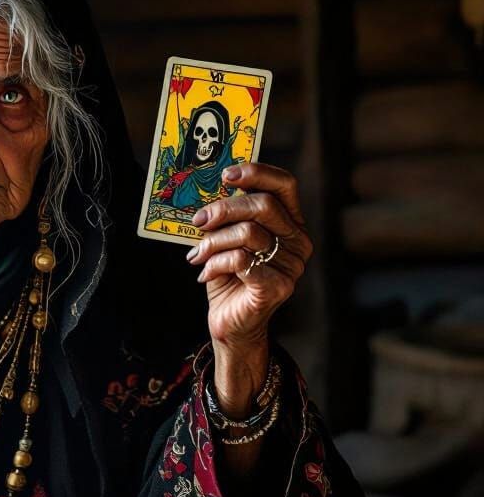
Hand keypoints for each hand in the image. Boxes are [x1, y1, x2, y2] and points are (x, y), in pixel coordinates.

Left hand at [186, 162, 312, 350]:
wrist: (231, 323)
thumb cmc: (229, 277)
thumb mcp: (226, 240)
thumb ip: (227, 217)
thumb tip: (208, 191)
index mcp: (290, 224)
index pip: (285, 186)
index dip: (257, 173)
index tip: (226, 175)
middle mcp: (298, 242)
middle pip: (264, 206)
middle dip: (224, 209)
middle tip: (199, 220)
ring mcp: (291, 266)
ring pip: (248, 233)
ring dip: (213, 242)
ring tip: (198, 254)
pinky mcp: (277, 287)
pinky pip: (241, 261)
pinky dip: (215, 263)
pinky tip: (204, 273)